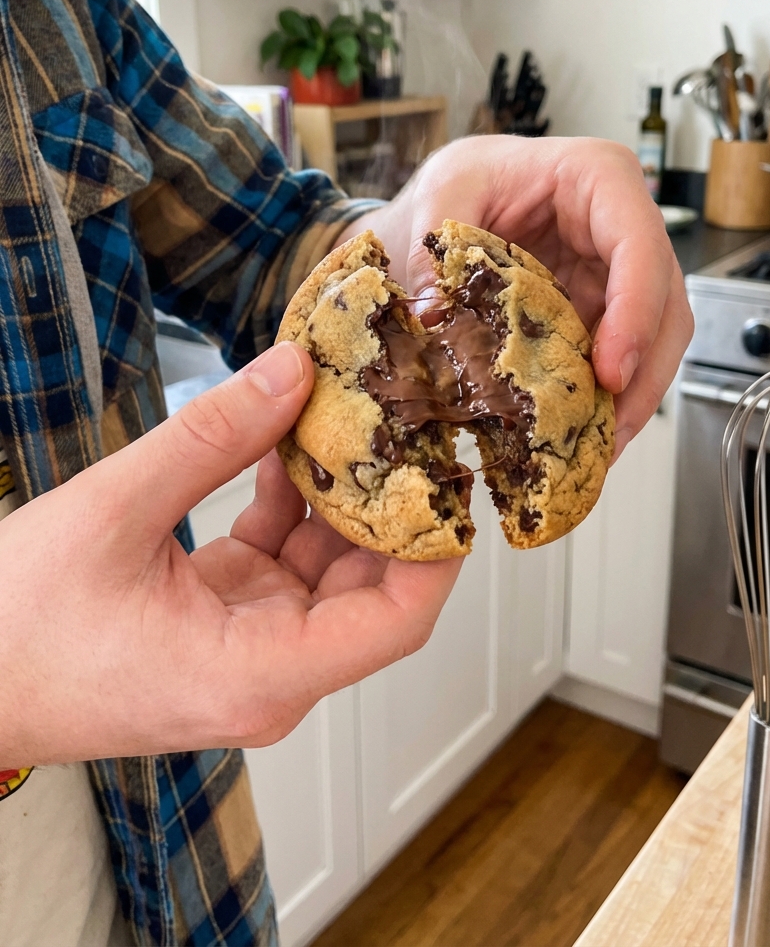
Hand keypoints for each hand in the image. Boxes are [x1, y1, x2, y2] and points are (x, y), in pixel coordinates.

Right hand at [0, 342, 459, 766]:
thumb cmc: (15, 630)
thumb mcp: (117, 512)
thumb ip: (214, 438)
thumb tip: (293, 371)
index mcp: (258, 673)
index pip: (396, 621)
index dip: (438, 548)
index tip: (451, 474)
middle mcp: (266, 674)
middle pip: (369, 589)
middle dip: (392, 503)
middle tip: (406, 422)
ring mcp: (244, 651)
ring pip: (325, 569)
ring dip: (337, 495)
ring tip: (350, 415)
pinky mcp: (219, 625)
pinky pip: (278, 561)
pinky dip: (287, 504)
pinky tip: (283, 443)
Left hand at [340, 136, 692, 454]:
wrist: (463, 193)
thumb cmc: (469, 177)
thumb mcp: (444, 194)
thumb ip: (435, 250)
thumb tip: (435, 316)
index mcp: (600, 178)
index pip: (640, 246)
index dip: (636, 311)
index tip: (612, 370)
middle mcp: (626, 226)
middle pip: (666, 303)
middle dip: (644, 373)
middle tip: (607, 432)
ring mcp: (621, 274)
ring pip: (656, 339)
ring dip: (632, 398)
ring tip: (595, 451)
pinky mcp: (605, 312)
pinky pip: (622, 358)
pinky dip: (606, 399)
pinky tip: (581, 437)